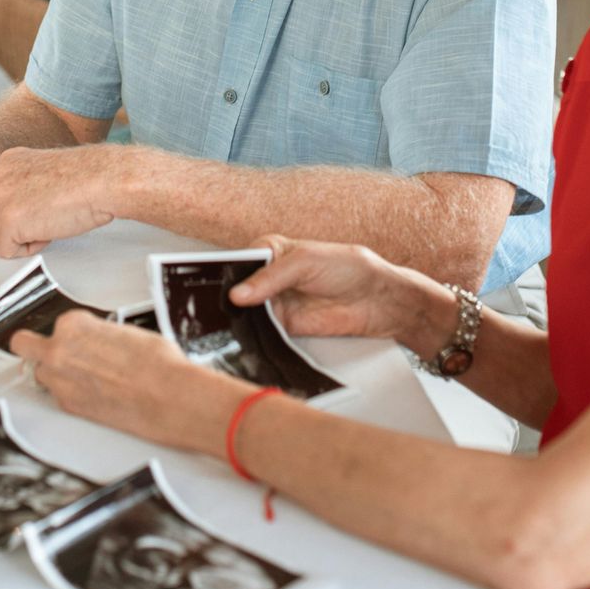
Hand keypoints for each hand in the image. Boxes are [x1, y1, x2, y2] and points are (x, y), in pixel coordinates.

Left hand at [0, 146, 123, 256]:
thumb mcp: (46, 174)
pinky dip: (30, 249)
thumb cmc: (87, 179)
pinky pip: (7, 251)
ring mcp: (0, 198)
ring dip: (26, 237)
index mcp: (8, 162)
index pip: (0, 201)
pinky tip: (50, 229)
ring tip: (52, 218)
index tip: (47, 204)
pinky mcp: (7, 221)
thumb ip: (25, 188)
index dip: (26, 212)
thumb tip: (21, 211)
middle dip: (22, 226)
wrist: (103, 180)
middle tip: (52, 213)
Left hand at [11, 312, 247, 453]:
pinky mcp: (68, 406)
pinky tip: (95, 394)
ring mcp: (60, 381)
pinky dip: (72, 395)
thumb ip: (99, 334)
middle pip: (24, 345)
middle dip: (33, 347)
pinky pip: (59, 396)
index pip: (57, 324)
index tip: (78, 339)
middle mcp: (59, 351)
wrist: (168, 397)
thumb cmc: (156, 363)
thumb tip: (97, 342)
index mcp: (74, 325)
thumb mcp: (126, 332)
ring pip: (40, 374)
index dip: (70, 333)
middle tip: (50, 352)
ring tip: (83, 378)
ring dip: (55, 374)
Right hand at [232, 235, 456, 354]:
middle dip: (228, 298)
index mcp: (273, 251)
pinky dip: (255, 335)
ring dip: (239, 318)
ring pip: (248, 312)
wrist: (379, 301)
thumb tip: (238, 294)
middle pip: (239, 289)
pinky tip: (247, 337)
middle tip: (216, 307)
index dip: (224, 272)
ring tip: (227, 324)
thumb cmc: (350, 268)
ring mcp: (278, 303)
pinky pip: (264, 332)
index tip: (210, 283)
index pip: (240, 260)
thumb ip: (270, 278)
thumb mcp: (306, 262)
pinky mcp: (287, 327)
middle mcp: (271, 278)